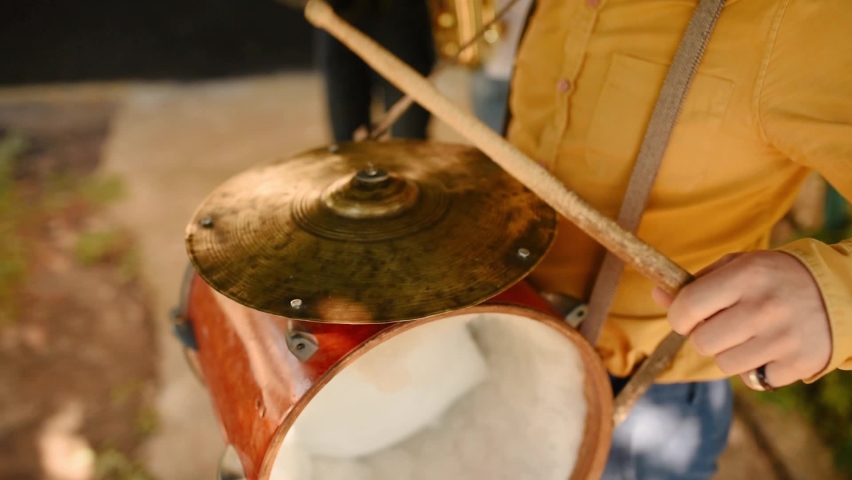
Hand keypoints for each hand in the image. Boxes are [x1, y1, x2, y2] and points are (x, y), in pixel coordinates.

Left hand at [651, 251, 831, 389]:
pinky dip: (759, 367)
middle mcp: (764, 307)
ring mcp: (783, 338)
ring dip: (730, 353)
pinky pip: (755, 378)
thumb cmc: (776, 278)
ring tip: (750, 335)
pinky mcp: (799, 363)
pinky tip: (774, 347)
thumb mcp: (740, 266)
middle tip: (724, 325)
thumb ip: (697, 282)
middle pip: (702, 342)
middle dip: (705, 336)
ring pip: (724, 364)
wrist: (841, 293)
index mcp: (746, 276)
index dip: (678, 316)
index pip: (687, 307)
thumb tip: (658, 294)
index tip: (686, 316)